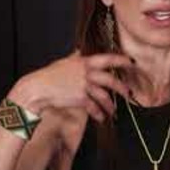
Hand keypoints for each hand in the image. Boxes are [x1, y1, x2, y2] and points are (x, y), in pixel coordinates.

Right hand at [9, 50, 133, 122]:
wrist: (38, 88)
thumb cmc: (50, 75)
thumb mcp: (64, 62)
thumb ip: (76, 58)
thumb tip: (80, 50)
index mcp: (84, 62)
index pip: (107, 59)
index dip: (121, 60)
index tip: (132, 62)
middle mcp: (86, 73)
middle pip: (111, 80)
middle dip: (122, 87)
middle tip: (129, 93)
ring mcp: (84, 86)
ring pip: (104, 96)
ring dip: (110, 105)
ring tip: (113, 111)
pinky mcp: (80, 98)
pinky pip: (94, 107)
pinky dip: (99, 114)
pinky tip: (101, 118)